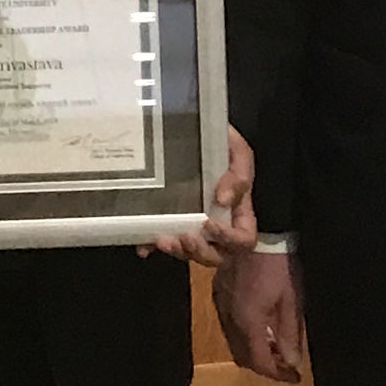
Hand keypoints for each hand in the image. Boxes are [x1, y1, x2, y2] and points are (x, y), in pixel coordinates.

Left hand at [140, 126, 257, 267]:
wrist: (198, 130)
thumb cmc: (224, 143)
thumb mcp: (237, 151)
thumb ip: (237, 175)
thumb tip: (223, 200)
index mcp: (238, 211)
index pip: (242, 239)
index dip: (227, 238)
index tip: (207, 222)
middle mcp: (219, 224)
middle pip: (217, 254)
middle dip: (199, 251)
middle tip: (183, 237)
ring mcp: (195, 226)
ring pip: (191, 252)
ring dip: (177, 251)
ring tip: (162, 239)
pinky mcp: (174, 221)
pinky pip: (166, 240)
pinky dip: (153, 246)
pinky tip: (143, 245)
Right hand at [214, 248, 303, 383]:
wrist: (259, 231)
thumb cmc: (280, 266)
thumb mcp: (292, 301)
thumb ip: (290, 335)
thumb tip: (292, 363)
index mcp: (248, 321)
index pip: (259, 362)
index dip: (278, 375)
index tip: (295, 377)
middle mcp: (229, 317)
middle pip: (243, 356)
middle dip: (265, 365)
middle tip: (286, 364)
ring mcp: (220, 304)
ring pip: (234, 342)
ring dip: (253, 350)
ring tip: (274, 346)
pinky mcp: (218, 292)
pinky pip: (228, 325)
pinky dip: (244, 334)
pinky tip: (260, 326)